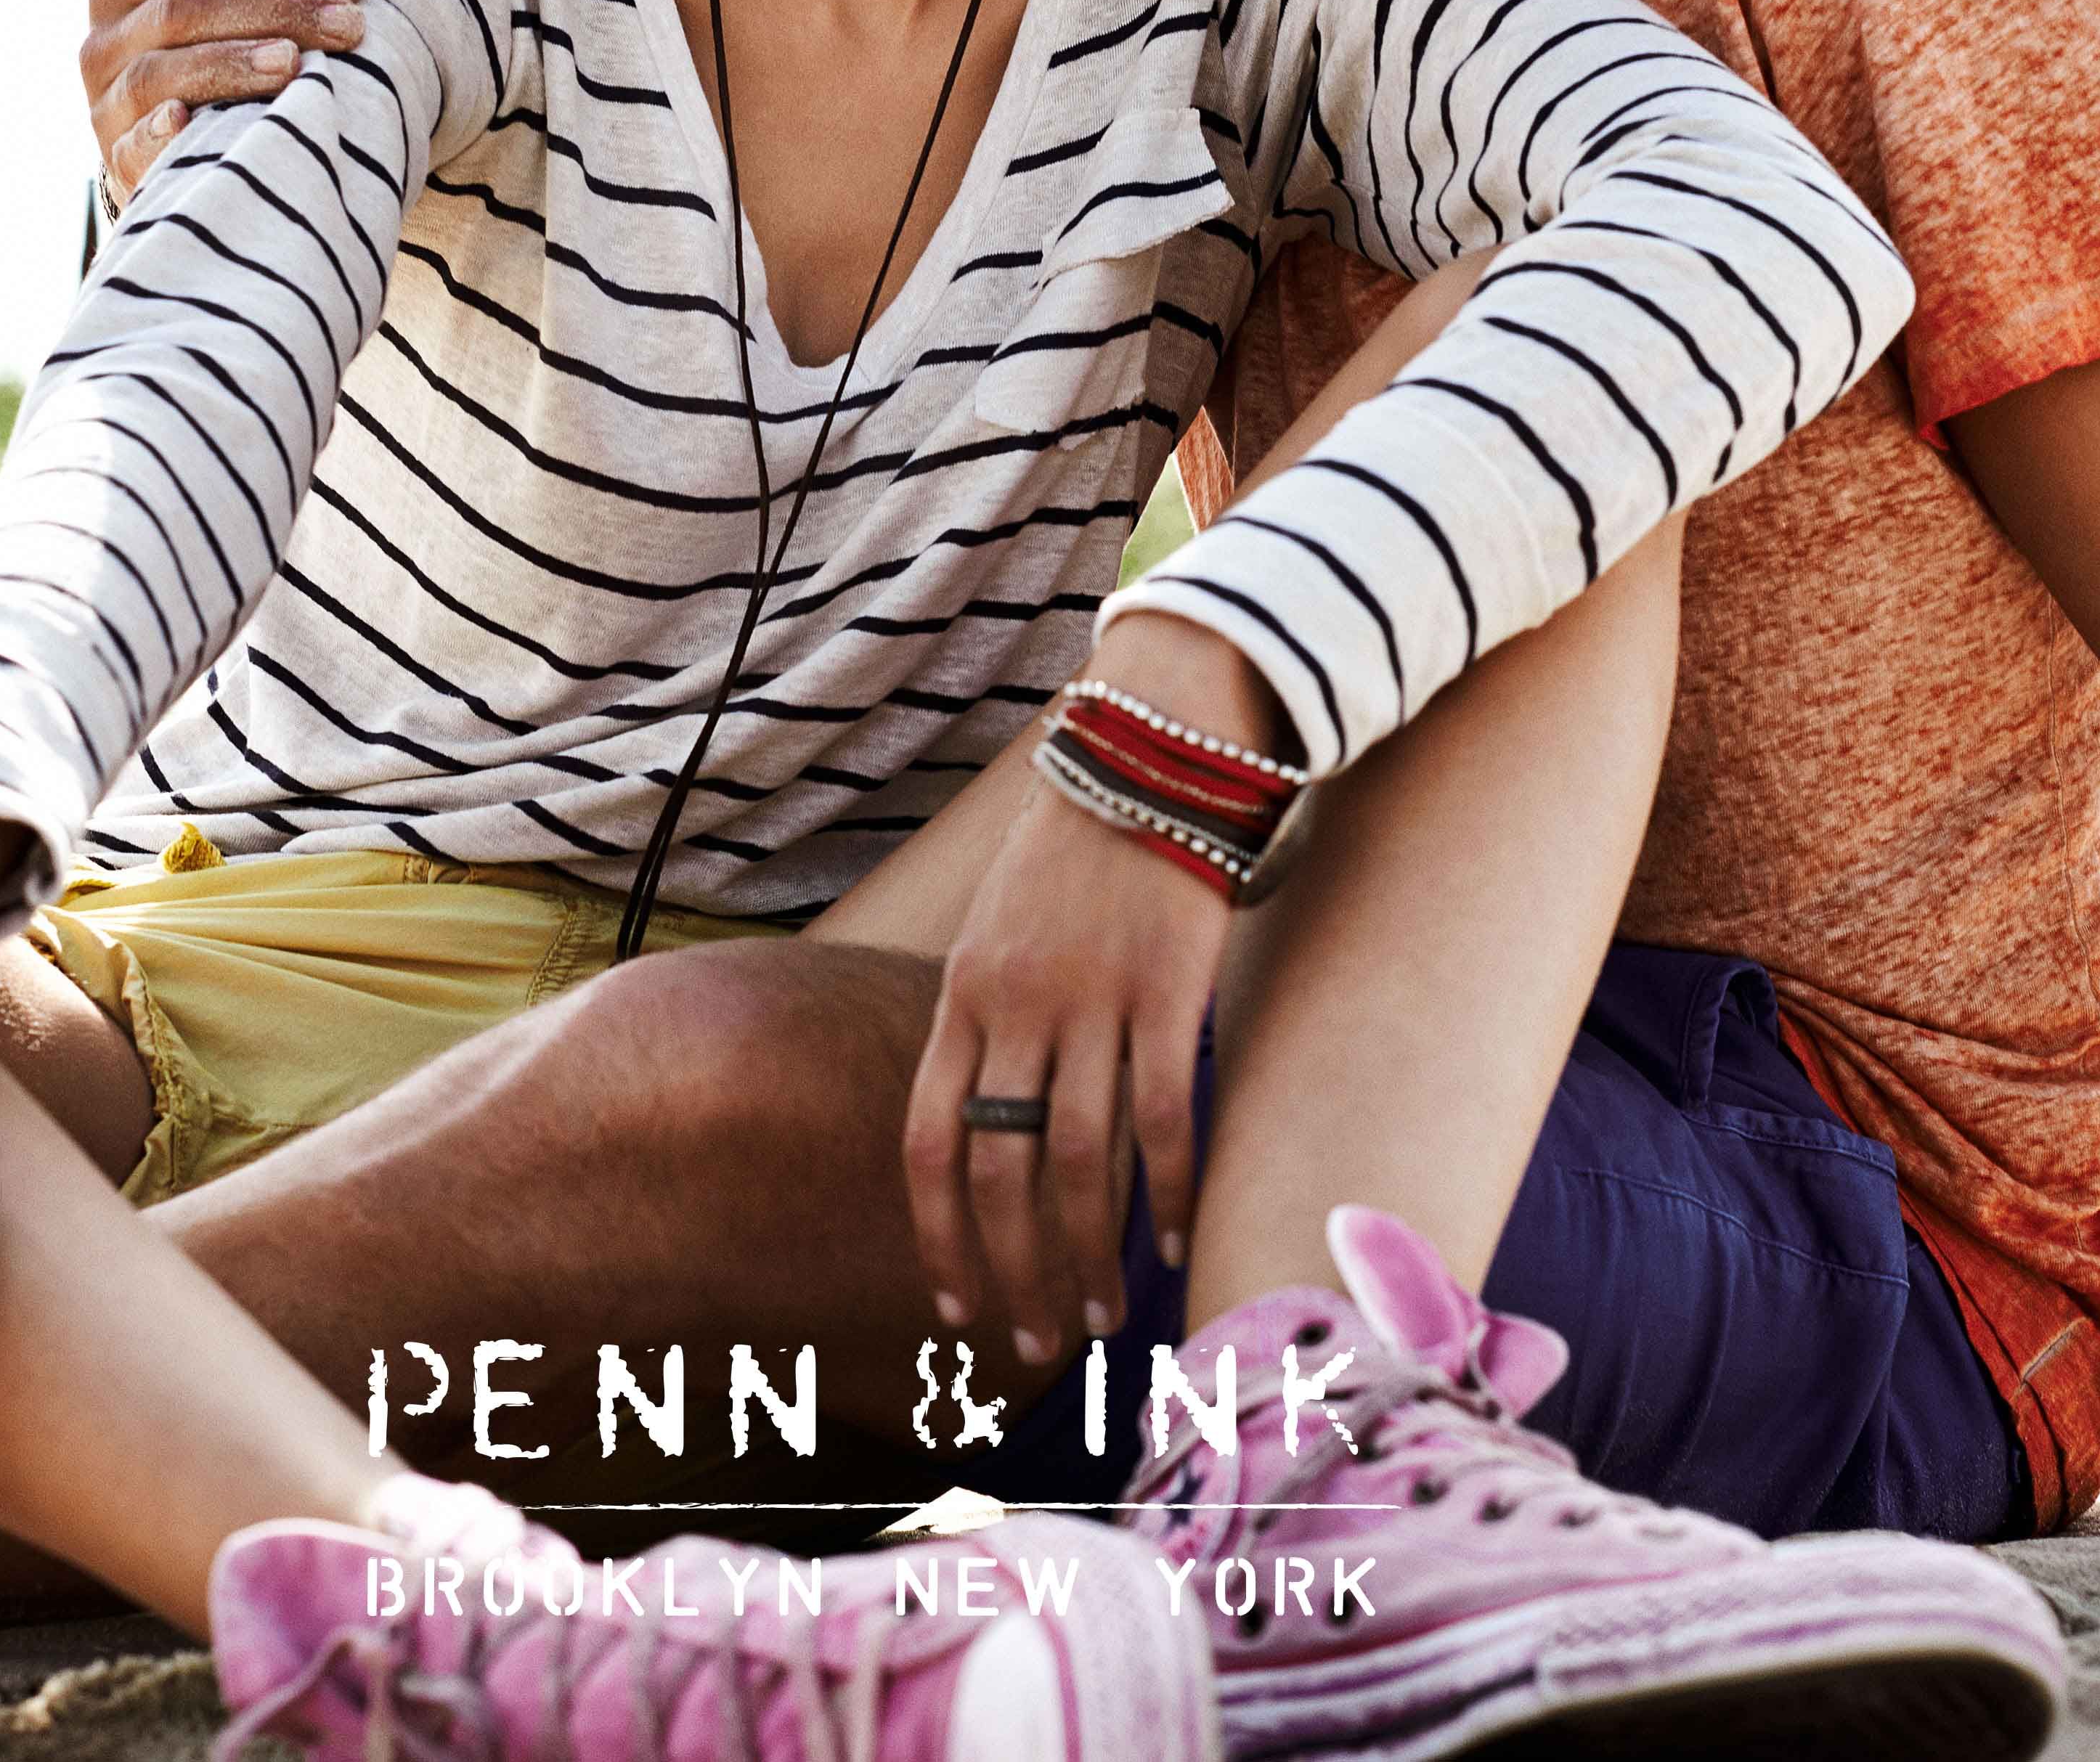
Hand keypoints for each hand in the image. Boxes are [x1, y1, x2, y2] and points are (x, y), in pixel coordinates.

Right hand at [82, 0, 369, 202]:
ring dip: (234, 65)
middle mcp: (102, 37)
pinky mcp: (117, 159)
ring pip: (165, 73)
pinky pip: (136, 145)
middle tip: (351, 24)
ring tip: (298, 63)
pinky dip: (164, 133)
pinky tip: (199, 123)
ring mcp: (106, 101)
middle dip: (277, 10)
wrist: (143, 136)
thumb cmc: (187, 40)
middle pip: (189, 7)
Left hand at [902, 618, 1291, 1368]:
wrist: (1149, 754)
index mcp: (962, 997)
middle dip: (1014, 1269)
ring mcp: (1089, 999)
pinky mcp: (1165, 988)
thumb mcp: (999, 937)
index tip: (954, 1306)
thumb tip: (999, 1134)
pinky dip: (1168, 1188)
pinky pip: (1163, 1112)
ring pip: (1081, 1158)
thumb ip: (991, 1027)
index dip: (939, 1235)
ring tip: (1102, 1317)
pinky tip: (1171, 1242)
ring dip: (1090, 1252)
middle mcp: (1014, 1006)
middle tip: (1034, 1344)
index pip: (928, 1143)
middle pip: (1002, 1170)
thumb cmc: (1075, 860)